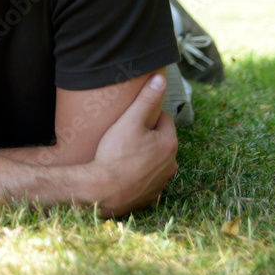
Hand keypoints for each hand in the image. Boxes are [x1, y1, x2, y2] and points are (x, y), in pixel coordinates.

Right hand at [92, 74, 178, 216]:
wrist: (103, 190)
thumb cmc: (115, 154)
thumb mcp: (130, 120)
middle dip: (147, 136)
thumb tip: (160, 78)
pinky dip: (139, 174)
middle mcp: (171, 164)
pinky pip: (147, 179)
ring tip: (122, 154)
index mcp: (169, 143)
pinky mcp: (151, 196)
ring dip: (144, 156)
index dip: (147, 116)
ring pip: (155, 161)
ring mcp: (162, 182)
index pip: (163, 119)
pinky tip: (123, 171)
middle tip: (124, 135)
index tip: (131, 119)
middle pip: (160, 141)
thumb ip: (146, 99)